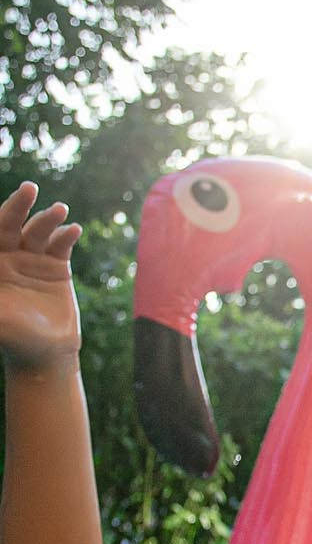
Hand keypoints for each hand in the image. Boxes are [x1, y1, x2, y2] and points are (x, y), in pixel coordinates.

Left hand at [0, 183, 82, 370]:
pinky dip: (67, 236)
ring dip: (48, 218)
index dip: (0, 215)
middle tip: (29, 189)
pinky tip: (73, 230)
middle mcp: (9, 255)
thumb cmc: (12, 338)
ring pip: (38, 231)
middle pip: (11, 223)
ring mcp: (34, 259)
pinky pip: (62, 245)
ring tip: (60, 210)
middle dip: (19, 205)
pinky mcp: (58, 267)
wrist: (44, 355)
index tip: (12, 203)